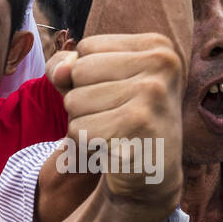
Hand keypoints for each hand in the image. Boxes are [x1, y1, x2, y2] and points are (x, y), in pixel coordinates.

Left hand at [48, 33, 182, 205]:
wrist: (151, 175)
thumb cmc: (118, 122)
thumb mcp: (94, 84)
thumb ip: (68, 66)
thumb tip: (60, 71)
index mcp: (156, 46)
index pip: (87, 47)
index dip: (85, 76)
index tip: (115, 95)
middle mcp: (162, 62)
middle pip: (79, 71)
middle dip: (81, 100)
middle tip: (111, 117)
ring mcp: (153, 92)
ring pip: (74, 101)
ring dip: (82, 123)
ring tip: (111, 132)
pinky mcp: (138, 123)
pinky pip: (78, 129)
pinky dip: (84, 144)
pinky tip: (111, 147)